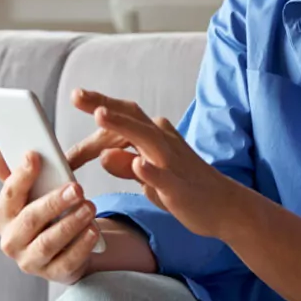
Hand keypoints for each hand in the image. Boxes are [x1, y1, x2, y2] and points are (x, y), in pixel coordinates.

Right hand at [0, 148, 100, 283]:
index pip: (9, 195)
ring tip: (90, 207)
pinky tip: (93, 231)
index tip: (35, 156)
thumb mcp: (33, 191)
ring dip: (70, 224)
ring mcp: (30, 260)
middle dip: (53, 203)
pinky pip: (67, 261)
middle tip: (76, 188)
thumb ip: (17, 173)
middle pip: (30, 220)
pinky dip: (81, 246)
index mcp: (3, 215)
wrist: (63, 246)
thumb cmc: (45, 211)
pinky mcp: (53, 273)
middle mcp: (11, 240)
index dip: (21, 175)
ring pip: (48, 243)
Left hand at [72, 89, 235, 238]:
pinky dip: (149, 169)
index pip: (125, 116)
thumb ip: (126, 165)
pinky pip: (163, 176)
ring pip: (145, 138)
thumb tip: (103, 155)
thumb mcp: (148, 176)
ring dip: (123, 125)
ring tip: (100, 115)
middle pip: (132, 118)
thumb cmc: (184, 188)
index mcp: (156, 136)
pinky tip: (137, 164)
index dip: (101, 105)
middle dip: (104, 105)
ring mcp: (172, 162)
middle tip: (77, 95)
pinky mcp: (179, 186)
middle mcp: (164, 141)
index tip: (77, 95)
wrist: (223, 205)